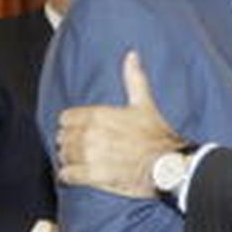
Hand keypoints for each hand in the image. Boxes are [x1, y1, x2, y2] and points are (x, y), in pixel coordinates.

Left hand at [56, 51, 181, 198]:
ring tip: (80, 162)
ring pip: (64, 156)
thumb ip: (134, 79)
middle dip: (70, 143)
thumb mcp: (144, 104)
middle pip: (63, 138)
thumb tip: (132, 55)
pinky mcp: (93, 176)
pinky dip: (70, 176)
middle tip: (82, 149)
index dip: (73, 125)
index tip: (81, 131)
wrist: (168, 165)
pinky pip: (68, 175)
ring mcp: (90, 155)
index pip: (66, 118)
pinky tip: (77, 175)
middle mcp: (90, 134)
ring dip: (70, 159)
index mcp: (99, 115)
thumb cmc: (157, 136)